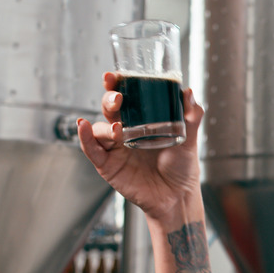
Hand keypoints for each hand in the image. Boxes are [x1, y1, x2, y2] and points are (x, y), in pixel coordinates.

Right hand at [77, 72, 204, 220]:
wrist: (177, 197)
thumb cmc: (182, 167)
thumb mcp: (189, 139)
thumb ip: (191, 117)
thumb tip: (188, 92)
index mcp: (143, 121)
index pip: (127, 98)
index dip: (119, 85)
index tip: (116, 75)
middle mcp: (126, 131)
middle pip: (110, 109)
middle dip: (110, 99)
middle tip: (118, 96)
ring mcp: (116, 148)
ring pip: (100, 129)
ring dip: (104, 124)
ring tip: (117, 128)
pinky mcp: (108, 165)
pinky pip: (92, 149)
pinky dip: (84, 138)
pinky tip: (82, 127)